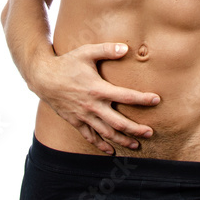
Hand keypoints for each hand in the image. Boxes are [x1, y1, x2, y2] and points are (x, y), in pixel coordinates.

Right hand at [32, 42, 159, 154]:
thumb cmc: (67, 63)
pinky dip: (101, 145)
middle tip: (150, 132)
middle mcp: (92, 106)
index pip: (126, 96)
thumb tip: (126, 48)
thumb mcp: (86, 52)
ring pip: (106, 133)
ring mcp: (83, 116)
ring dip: (122, 140)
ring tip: (136, 144)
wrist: (43, 78)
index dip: (142, 99)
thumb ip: (107, 50)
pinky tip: (111, 150)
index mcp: (98, 89)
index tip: (156, 100)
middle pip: (118, 122)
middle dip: (136, 129)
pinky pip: (90, 137)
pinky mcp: (75, 121)